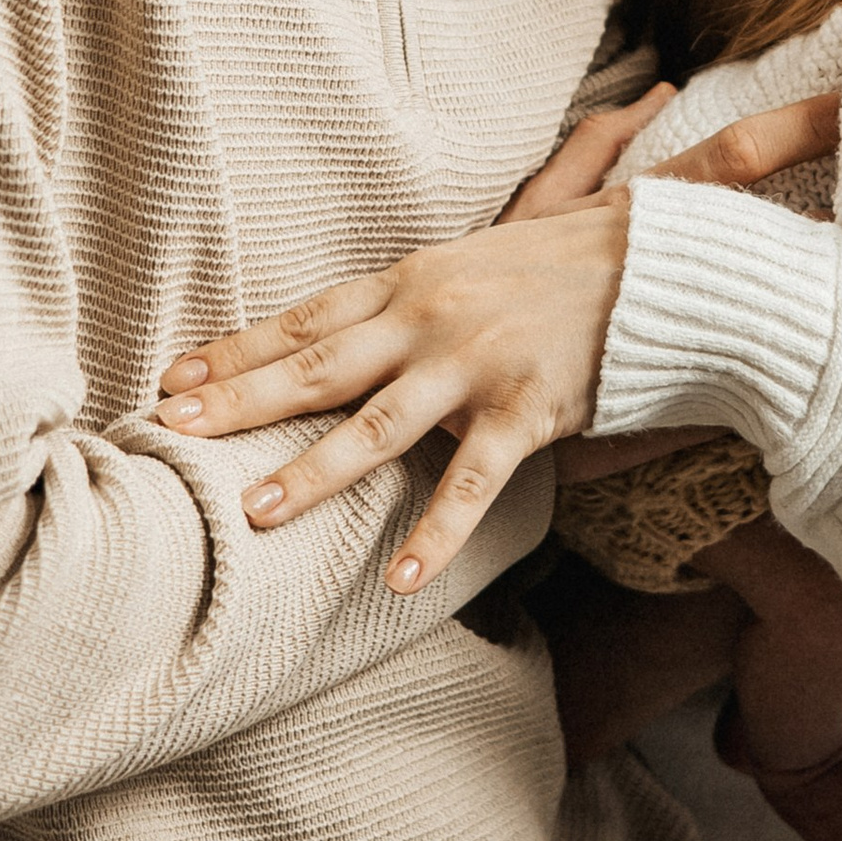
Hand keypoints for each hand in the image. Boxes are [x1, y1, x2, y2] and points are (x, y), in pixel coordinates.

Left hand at [151, 87, 841, 590]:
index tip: (175, 376)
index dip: (239, 347)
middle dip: (241, 399)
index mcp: (414, 278)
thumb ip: (416, 294)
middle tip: (173, 430)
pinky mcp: (528, 409)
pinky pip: (472, 482)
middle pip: (319, 366)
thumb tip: (354, 322)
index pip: (308, 316)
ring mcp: (478, 364)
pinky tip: (399, 581)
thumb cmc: (573, 261)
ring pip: (378, 425)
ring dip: (313, 470)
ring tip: (254, 512)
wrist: (668, 264)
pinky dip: (435, 534)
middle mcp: (433, 317)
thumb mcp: (480, 258)